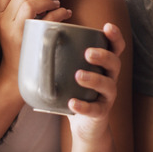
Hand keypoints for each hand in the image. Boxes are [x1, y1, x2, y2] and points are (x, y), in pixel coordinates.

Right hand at [0, 0, 71, 82]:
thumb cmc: (18, 47)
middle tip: (47, 3)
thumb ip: (14, 9)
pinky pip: (49, 18)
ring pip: (30, 3)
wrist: (17, 76)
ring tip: (56, 6)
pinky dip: (60, 12)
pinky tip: (65, 13)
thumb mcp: (8, 26)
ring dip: (48, 1)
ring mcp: (19, 32)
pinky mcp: (34, 40)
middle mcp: (6, 23)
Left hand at [67, 23, 124, 140]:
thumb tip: (36, 42)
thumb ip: (62, 60)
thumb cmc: (76, 91)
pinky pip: (95, 109)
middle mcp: (110, 78)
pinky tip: (72, 103)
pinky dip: (83, 106)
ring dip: (94, 79)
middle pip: (115, 63)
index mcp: (104, 65)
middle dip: (103, 55)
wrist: (84, 125)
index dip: (115, 36)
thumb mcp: (72, 73)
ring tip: (78, 75)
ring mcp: (107, 96)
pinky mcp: (101, 113)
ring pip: (108, 85)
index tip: (106, 27)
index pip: (115, 47)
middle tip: (87, 53)